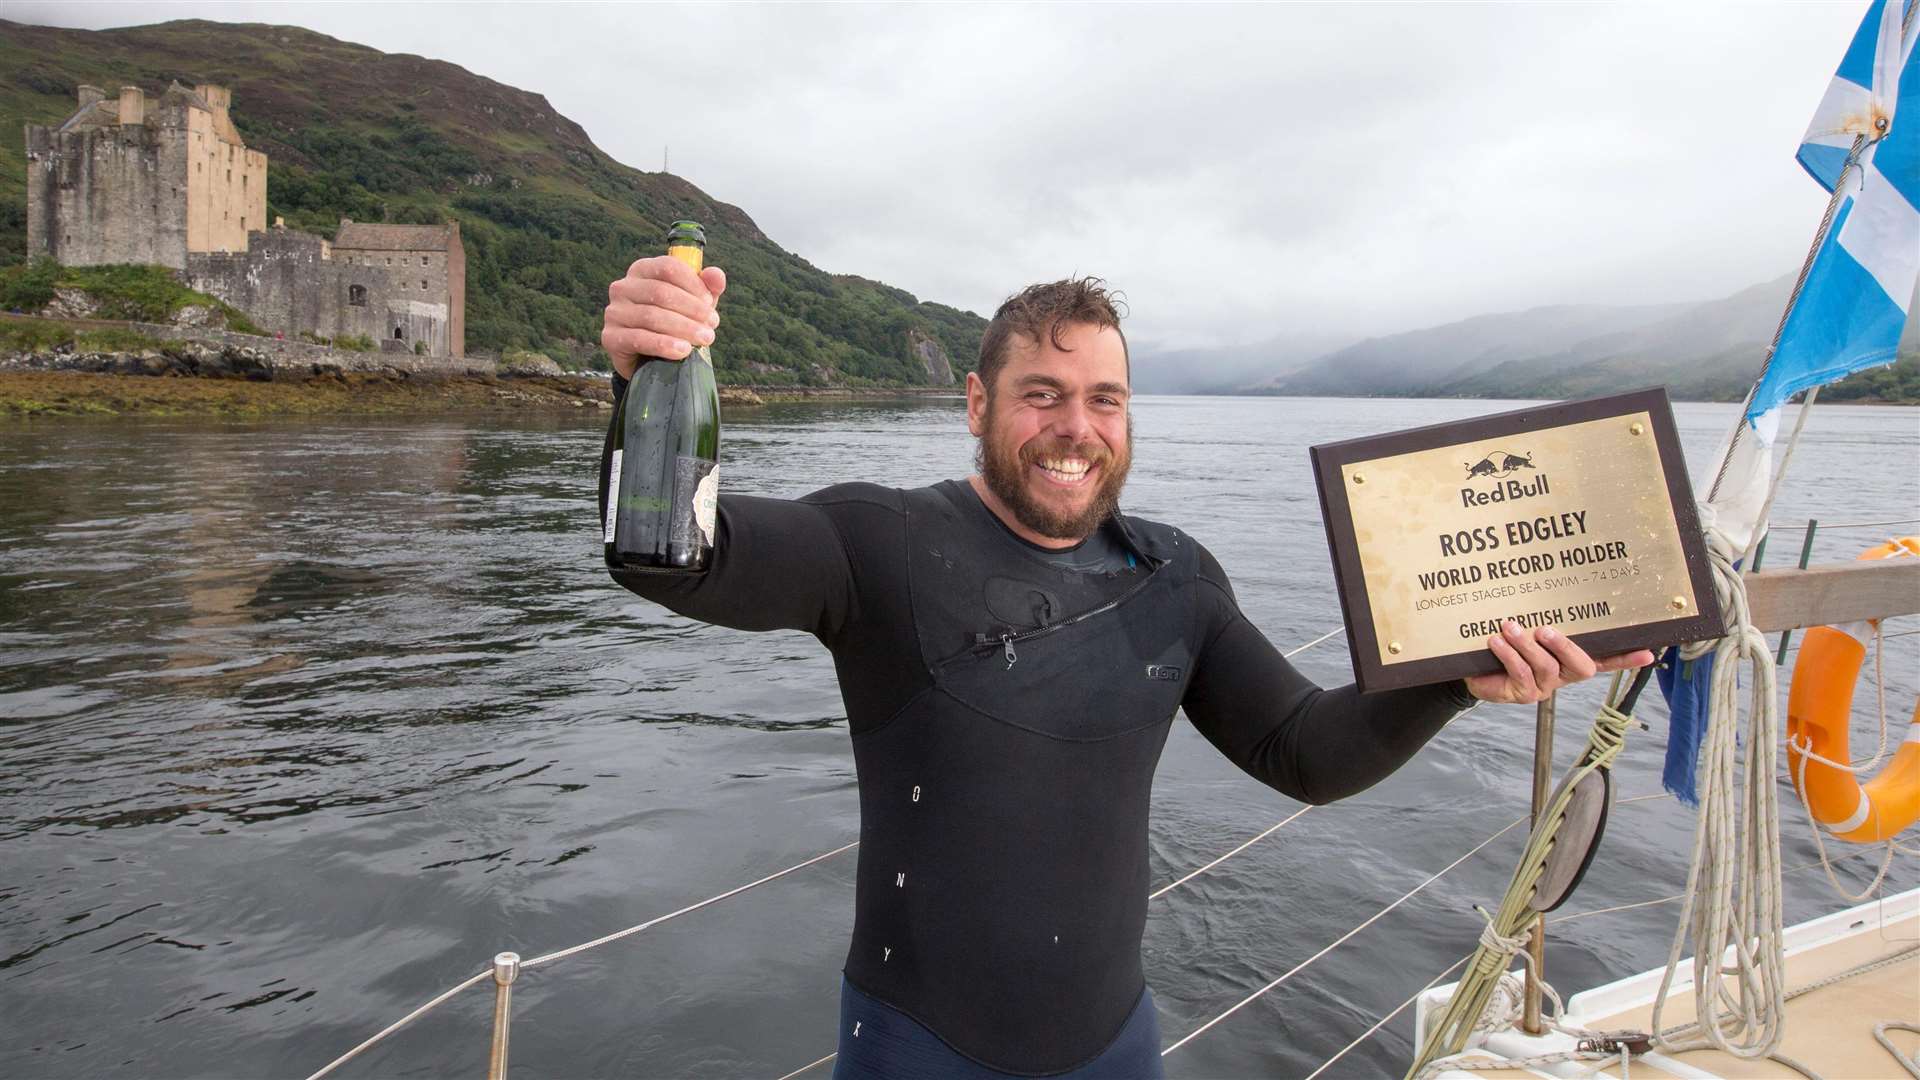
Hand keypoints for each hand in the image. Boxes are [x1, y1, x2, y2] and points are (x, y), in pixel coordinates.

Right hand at [602, 256, 726, 377]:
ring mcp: (614, 312)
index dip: (693, 284)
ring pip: (651, 316)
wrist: (649, 357)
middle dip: (692, 310)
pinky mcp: (610, 337)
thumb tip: (716, 275)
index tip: (710, 303)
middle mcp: (623, 287)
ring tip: (704, 339)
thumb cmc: (674, 321)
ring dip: (683, 328)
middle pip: (660, 292)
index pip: (668, 267)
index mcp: (642, 270)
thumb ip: (707, 287)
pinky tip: (683, 350)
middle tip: (711, 327)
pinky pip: (639, 339)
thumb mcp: (693, 302)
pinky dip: (664, 345)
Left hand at [1464, 620, 1653, 703]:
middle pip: (1580, 667)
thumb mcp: (1525, 629)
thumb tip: (1544, 586)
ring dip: (1527, 645)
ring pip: (1545, 667)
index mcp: (1571, 659)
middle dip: (1565, 647)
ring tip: (1510, 627)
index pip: (1605, 659)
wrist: (1476, 669)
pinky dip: (1509, 655)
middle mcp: (1563, 675)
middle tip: (1545, 630)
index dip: (1625, 658)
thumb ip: (1542, 617)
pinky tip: (1497, 641)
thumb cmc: (1507, 645)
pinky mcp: (1523, 693)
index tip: (1647, 653)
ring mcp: (1544, 686)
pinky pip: (1520, 673)